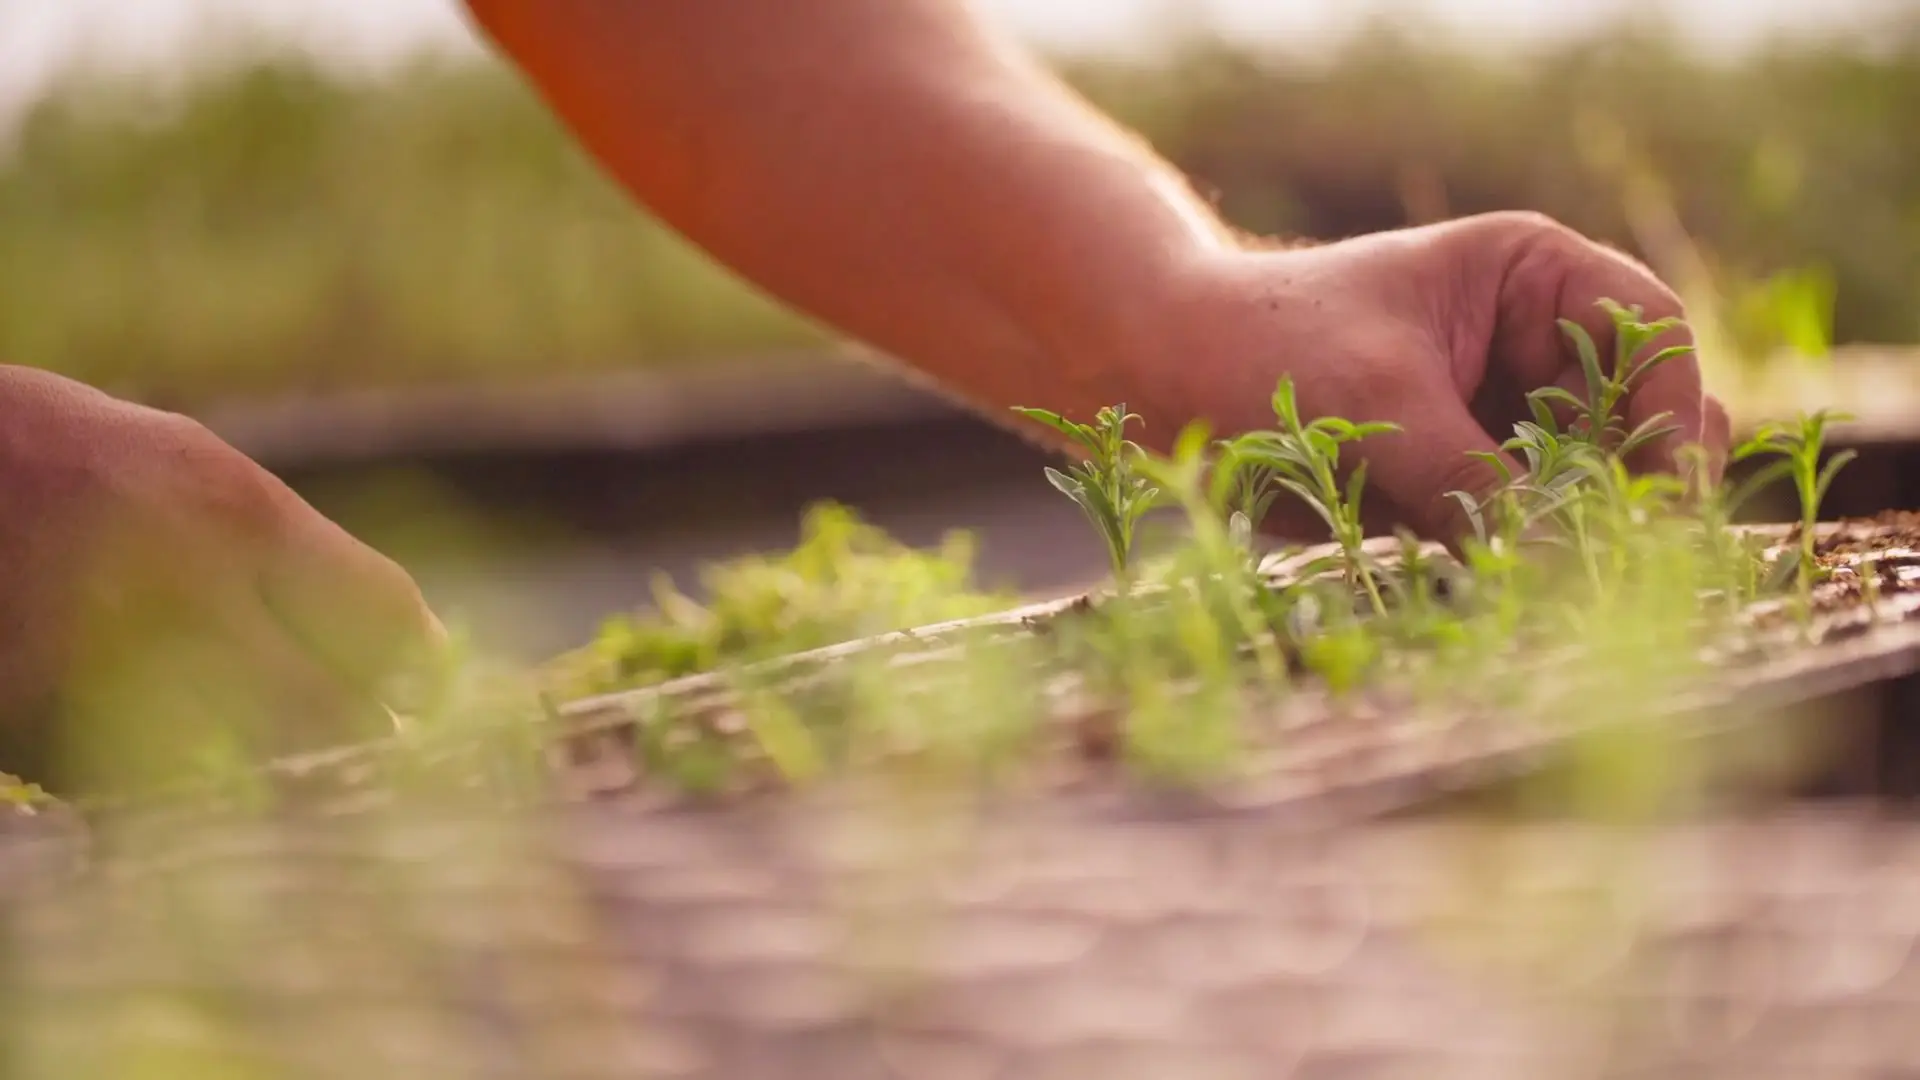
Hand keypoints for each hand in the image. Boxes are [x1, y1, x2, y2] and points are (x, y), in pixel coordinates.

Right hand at [0, 366, 445, 796]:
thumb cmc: (41, 460)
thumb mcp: (172, 463)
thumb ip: (285, 549)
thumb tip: (417, 651)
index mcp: (231, 511)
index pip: (386, 621)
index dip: (416, 670)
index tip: (415, 690)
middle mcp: (183, 595)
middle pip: (338, 722)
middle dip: (354, 742)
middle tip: (348, 742)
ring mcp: (103, 674)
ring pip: (248, 781)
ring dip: (269, 783)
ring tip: (253, 751)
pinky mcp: (39, 736)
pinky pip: (146, 802)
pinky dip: (173, 798)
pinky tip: (162, 757)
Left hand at [1139, 210, 1732, 543]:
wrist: (1163, 379)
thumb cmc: (1265, 350)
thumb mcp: (1380, 404)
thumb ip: (1473, 482)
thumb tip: (1556, 569)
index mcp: (1533, 276)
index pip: (1649, 334)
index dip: (1670, 414)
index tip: (1665, 499)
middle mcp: (1535, 344)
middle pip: (1641, 418)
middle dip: (1641, 487)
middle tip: (1632, 567)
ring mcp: (1504, 418)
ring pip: (1592, 484)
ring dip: (1592, 535)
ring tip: (1582, 596)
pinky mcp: (1466, 482)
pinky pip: (1530, 529)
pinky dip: (1535, 562)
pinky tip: (1528, 602)